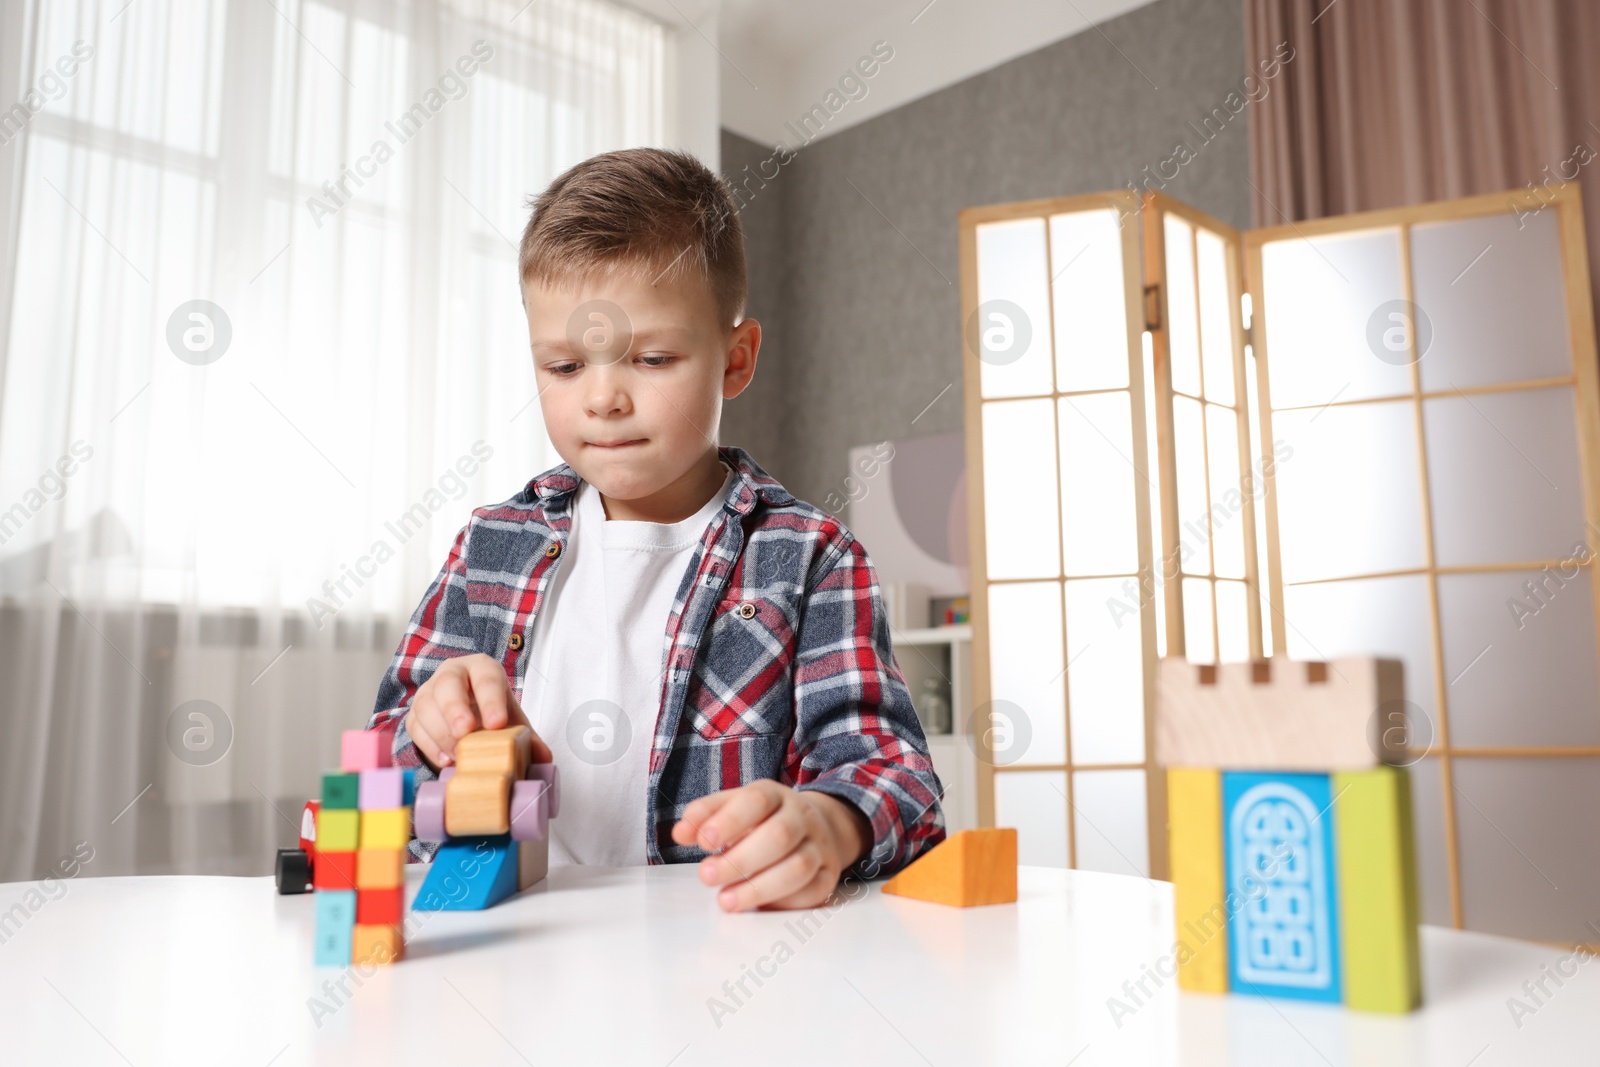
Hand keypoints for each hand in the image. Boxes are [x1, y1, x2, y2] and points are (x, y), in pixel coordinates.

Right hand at [404, 653, 550, 772]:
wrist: (466, 712)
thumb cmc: (491, 711)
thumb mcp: (512, 720)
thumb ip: (529, 737)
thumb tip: (544, 757)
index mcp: (482, 668)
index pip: (486, 677)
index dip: (491, 699)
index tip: (497, 724)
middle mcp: (452, 674)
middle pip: (448, 683)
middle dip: (455, 709)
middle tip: (466, 732)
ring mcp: (430, 692)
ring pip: (426, 704)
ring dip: (441, 731)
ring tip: (458, 754)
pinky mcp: (415, 714)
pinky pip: (415, 726)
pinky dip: (429, 744)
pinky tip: (445, 760)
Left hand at [671, 780, 872, 911]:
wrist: (818, 826)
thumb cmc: (765, 820)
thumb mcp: (734, 806)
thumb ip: (705, 816)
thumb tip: (680, 832)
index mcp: (776, 795)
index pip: (757, 800)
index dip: (730, 821)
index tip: (704, 841)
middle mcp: (802, 818)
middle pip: (779, 836)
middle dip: (740, 860)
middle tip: (706, 876)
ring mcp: (819, 847)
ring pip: (798, 868)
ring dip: (759, 888)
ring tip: (725, 900)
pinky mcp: (829, 875)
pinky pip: (812, 891)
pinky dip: (784, 902)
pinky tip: (758, 906)